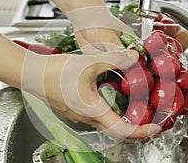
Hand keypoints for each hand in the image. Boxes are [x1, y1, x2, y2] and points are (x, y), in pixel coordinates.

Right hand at [21, 50, 160, 138]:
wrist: (31, 74)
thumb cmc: (53, 74)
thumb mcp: (89, 63)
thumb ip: (114, 59)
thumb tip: (133, 57)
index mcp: (93, 112)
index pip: (124, 131)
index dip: (143, 131)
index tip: (155, 126)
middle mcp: (88, 117)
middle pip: (118, 130)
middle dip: (137, 126)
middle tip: (151, 116)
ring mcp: (82, 114)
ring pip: (109, 122)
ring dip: (125, 117)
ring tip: (137, 106)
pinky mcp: (77, 107)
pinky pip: (100, 114)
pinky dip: (113, 109)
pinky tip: (114, 95)